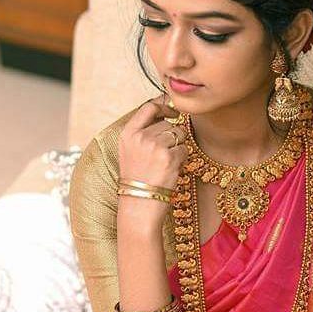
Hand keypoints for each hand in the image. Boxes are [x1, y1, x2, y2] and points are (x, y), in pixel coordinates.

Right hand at [117, 95, 186, 220]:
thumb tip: (166, 113)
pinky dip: (182, 158)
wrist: (139, 204)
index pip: (148, 107)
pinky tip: (171, 169)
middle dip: (172, 136)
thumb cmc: (137, 179)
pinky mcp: (169, 157)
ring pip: (179, 134)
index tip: (172, 112)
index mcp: (128, 134)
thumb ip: (143, 132)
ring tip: (166, 162)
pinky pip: (184, 149)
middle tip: (164, 154)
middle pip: (168, 123)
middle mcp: (140, 137)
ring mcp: (155, 146)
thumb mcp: (130, 151)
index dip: (163, 107)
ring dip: (178, 146)